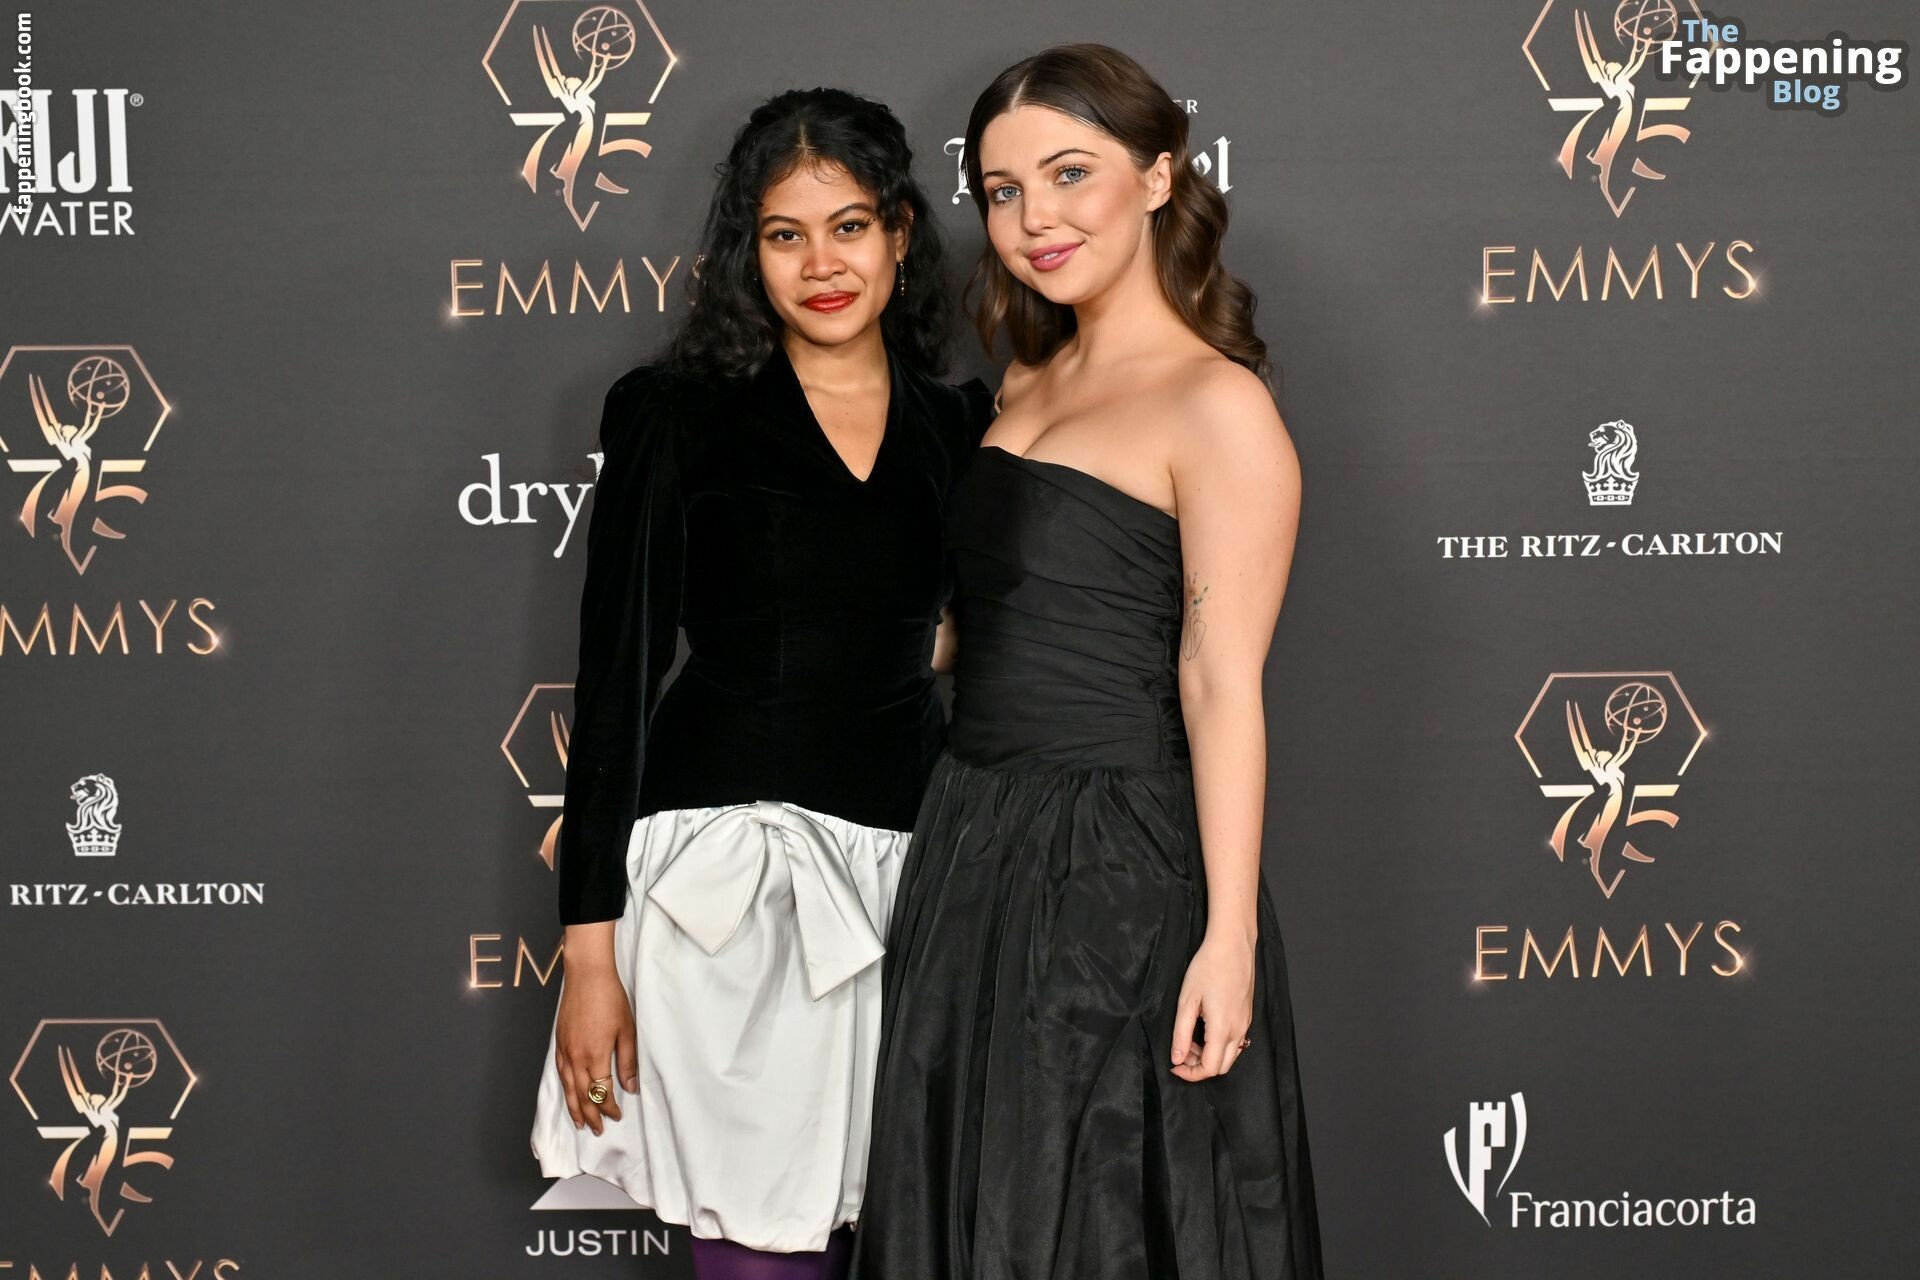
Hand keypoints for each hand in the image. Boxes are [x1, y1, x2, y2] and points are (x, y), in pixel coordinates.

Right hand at [554, 953, 636, 1135]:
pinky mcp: (559, 1042)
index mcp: (596, 1056)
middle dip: (591, 1115)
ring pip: (568, 1088)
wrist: (587, 976)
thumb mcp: (627, 1030)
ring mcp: (565, 1050)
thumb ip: (628, 1061)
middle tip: (599, 1130)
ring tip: (580, 1123)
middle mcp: (576, 1057)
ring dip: (575, 1108)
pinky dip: (565, 1089)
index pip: (601, 1092)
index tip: (618, 1115)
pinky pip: (560, 1073)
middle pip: (582, 1095)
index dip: (610, 1107)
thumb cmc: (611, 1000)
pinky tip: (569, 1094)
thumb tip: (630, 1088)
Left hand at [1169, 928, 1254, 1082]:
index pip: (1210, 1069)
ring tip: (1191, 1037)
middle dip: (1199, 1066)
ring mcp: (1246, 1023)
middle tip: (1181, 1051)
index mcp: (1222, 1029)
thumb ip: (1181, 1033)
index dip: (1190, 1073)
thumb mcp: (1187, 1000)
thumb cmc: (1208, 967)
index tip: (1174, 1065)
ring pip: (1230, 1055)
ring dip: (1210, 1055)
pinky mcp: (1247, 1015)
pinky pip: (1236, 1041)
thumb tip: (1177, 1058)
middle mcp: (1239, 1030)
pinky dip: (1219, 1044)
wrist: (1232, 944)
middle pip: (1222, 1067)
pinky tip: (1205, 1027)